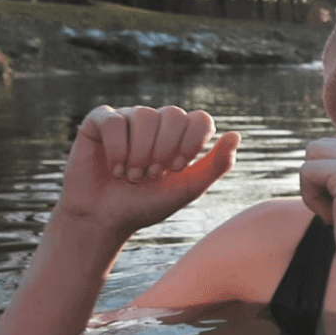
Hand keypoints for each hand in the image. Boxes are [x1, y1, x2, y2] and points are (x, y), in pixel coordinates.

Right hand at [58, 105, 240, 236]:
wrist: (106, 219)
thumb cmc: (148, 204)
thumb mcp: (189, 189)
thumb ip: (216, 165)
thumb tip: (236, 135)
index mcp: (181, 135)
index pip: (200, 119)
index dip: (191, 142)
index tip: (177, 168)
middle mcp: (156, 122)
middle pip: (174, 114)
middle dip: (165, 149)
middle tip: (153, 175)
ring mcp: (128, 119)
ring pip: (144, 115)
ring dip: (140, 153)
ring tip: (133, 176)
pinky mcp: (99, 122)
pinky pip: (114, 120)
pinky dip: (117, 148)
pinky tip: (115, 168)